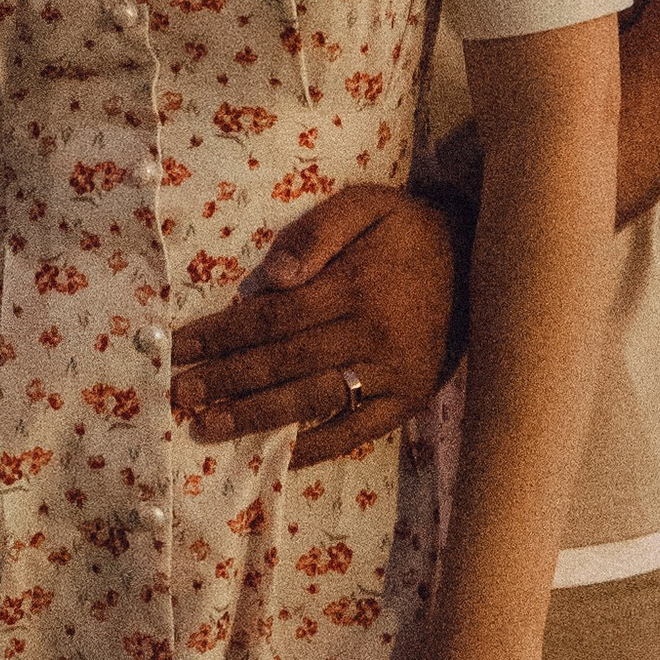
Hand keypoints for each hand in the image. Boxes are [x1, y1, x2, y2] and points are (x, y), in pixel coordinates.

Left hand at [170, 185, 466, 462]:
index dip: (222, 335)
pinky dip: (319, 446)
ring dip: (257, 416)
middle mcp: (371, 333)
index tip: (180, 348)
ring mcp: (393, 372)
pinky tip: (281, 455)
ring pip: (314, 399)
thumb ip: (317, 232)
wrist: (480, 256)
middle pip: (284, 362)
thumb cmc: (408, 229)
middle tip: (178, 396)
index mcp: (354, 285)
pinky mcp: (411, 397)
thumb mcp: (366, 204)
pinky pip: (359, 429)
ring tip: (209, 428)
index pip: (272, 317)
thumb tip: (269, 278)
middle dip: (225, 380)